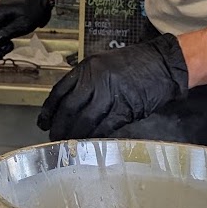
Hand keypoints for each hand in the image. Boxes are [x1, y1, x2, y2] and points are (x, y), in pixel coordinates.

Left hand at [37, 34, 188, 139]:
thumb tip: (70, 104)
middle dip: (60, 126)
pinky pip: (104, 127)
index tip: (43, 123)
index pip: (60, 91)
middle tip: (55, 138)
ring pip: (85, 120)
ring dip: (75, 135)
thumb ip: (86, 81)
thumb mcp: (104, 64)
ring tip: (69, 144)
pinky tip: (89, 143)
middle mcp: (95, 80)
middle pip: (69, 108)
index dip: (49, 110)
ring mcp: (110, 95)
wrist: (163, 63)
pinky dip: (94, 136)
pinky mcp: (125, 109)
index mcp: (88, 67)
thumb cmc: (134, 63)